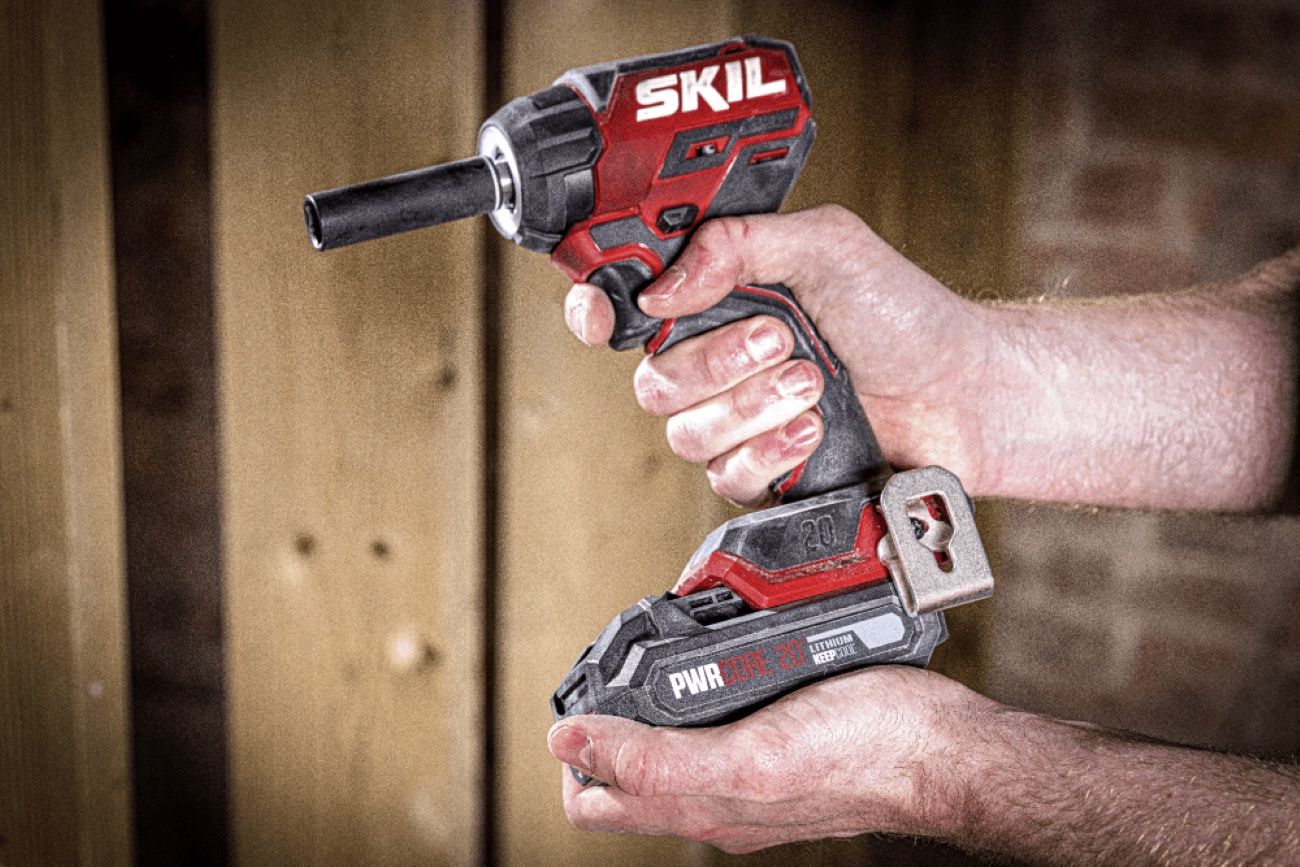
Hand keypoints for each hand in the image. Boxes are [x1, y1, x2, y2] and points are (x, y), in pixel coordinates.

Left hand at [546, 666, 992, 853]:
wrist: (941, 746)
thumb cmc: (863, 754)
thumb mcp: (749, 759)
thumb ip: (657, 760)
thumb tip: (569, 744)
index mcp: (697, 808)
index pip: (592, 801)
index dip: (574, 751)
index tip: (582, 699)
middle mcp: (714, 796)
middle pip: (623, 768)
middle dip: (606, 719)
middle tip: (616, 667)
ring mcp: (745, 768)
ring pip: (666, 742)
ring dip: (649, 701)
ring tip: (653, 656)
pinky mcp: (776, 738)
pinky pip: (715, 717)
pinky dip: (699, 687)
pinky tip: (713, 658)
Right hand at [564, 205, 994, 505]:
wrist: (960, 392)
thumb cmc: (903, 314)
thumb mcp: (826, 245)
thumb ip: (737, 244)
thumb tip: (661, 287)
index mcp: (719, 297)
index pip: (626, 307)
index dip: (597, 313)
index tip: (607, 317)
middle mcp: (718, 359)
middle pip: (651, 379)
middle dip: (717, 362)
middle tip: (782, 340)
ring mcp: (738, 419)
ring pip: (684, 432)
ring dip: (751, 407)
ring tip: (813, 384)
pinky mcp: (763, 471)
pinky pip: (725, 475)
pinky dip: (770, 450)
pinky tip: (814, 430)